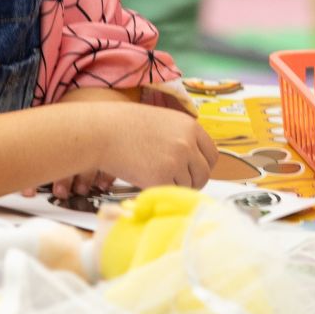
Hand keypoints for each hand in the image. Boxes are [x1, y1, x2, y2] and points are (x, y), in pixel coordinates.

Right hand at [95, 104, 217, 189]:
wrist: (102, 131)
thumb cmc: (125, 125)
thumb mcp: (162, 121)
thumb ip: (181, 137)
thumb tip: (193, 159)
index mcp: (190, 126)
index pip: (212, 154)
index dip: (203, 166)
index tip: (194, 171)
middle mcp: (187, 143)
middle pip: (204, 174)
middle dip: (192, 181)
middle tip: (176, 181)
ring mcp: (176, 161)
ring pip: (188, 187)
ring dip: (174, 186)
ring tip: (155, 176)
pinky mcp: (160, 178)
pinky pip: (169, 192)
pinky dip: (160, 191)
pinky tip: (146, 180)